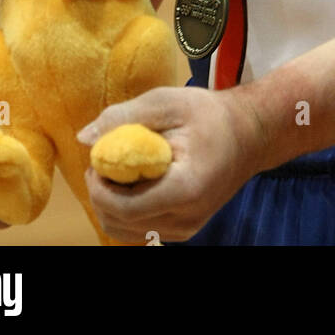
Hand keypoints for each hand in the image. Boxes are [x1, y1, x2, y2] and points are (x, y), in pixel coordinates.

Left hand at [79, 85, 266, 243]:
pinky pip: (141, 229)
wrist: (249, 134)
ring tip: (117, 171)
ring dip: (110, 205)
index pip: (124, 207)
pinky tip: (132, 184)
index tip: (96, 160)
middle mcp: (186, 219)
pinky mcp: (185, 229)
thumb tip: (84, 138)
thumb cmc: (209, 114)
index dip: (99, 187)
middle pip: (120, 224)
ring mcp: (186, 229)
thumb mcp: (167, 103)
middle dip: (100, 195)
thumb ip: (125, 117)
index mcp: (184, 189)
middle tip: (102, 163)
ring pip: (126, 231)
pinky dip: (126, 211)